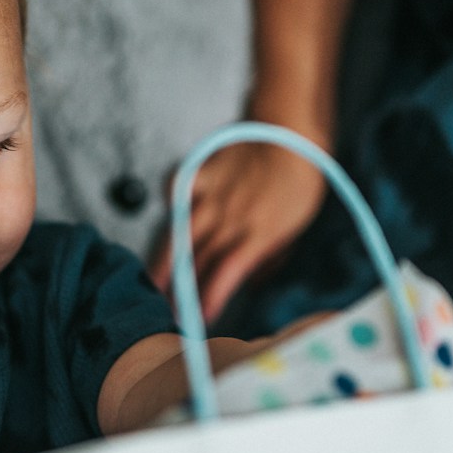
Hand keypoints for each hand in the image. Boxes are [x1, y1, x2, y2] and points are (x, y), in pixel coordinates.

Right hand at [149, 139, 328, 323]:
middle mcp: (230, 218)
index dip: (210, 299)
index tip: (202, 320)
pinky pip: (177, 187)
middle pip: (198, 261)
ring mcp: (212, 194)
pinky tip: (168, 214)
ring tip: (151, 284)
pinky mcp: (202, 171)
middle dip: (182, 291)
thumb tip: (251, 282)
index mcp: (257, 235)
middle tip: (169, 312)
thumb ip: (270, 257)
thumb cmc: (301, 182)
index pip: (225, 275)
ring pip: (180, 233)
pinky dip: (169, 201)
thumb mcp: (295, 227)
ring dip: (164, 262)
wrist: (293, 132)